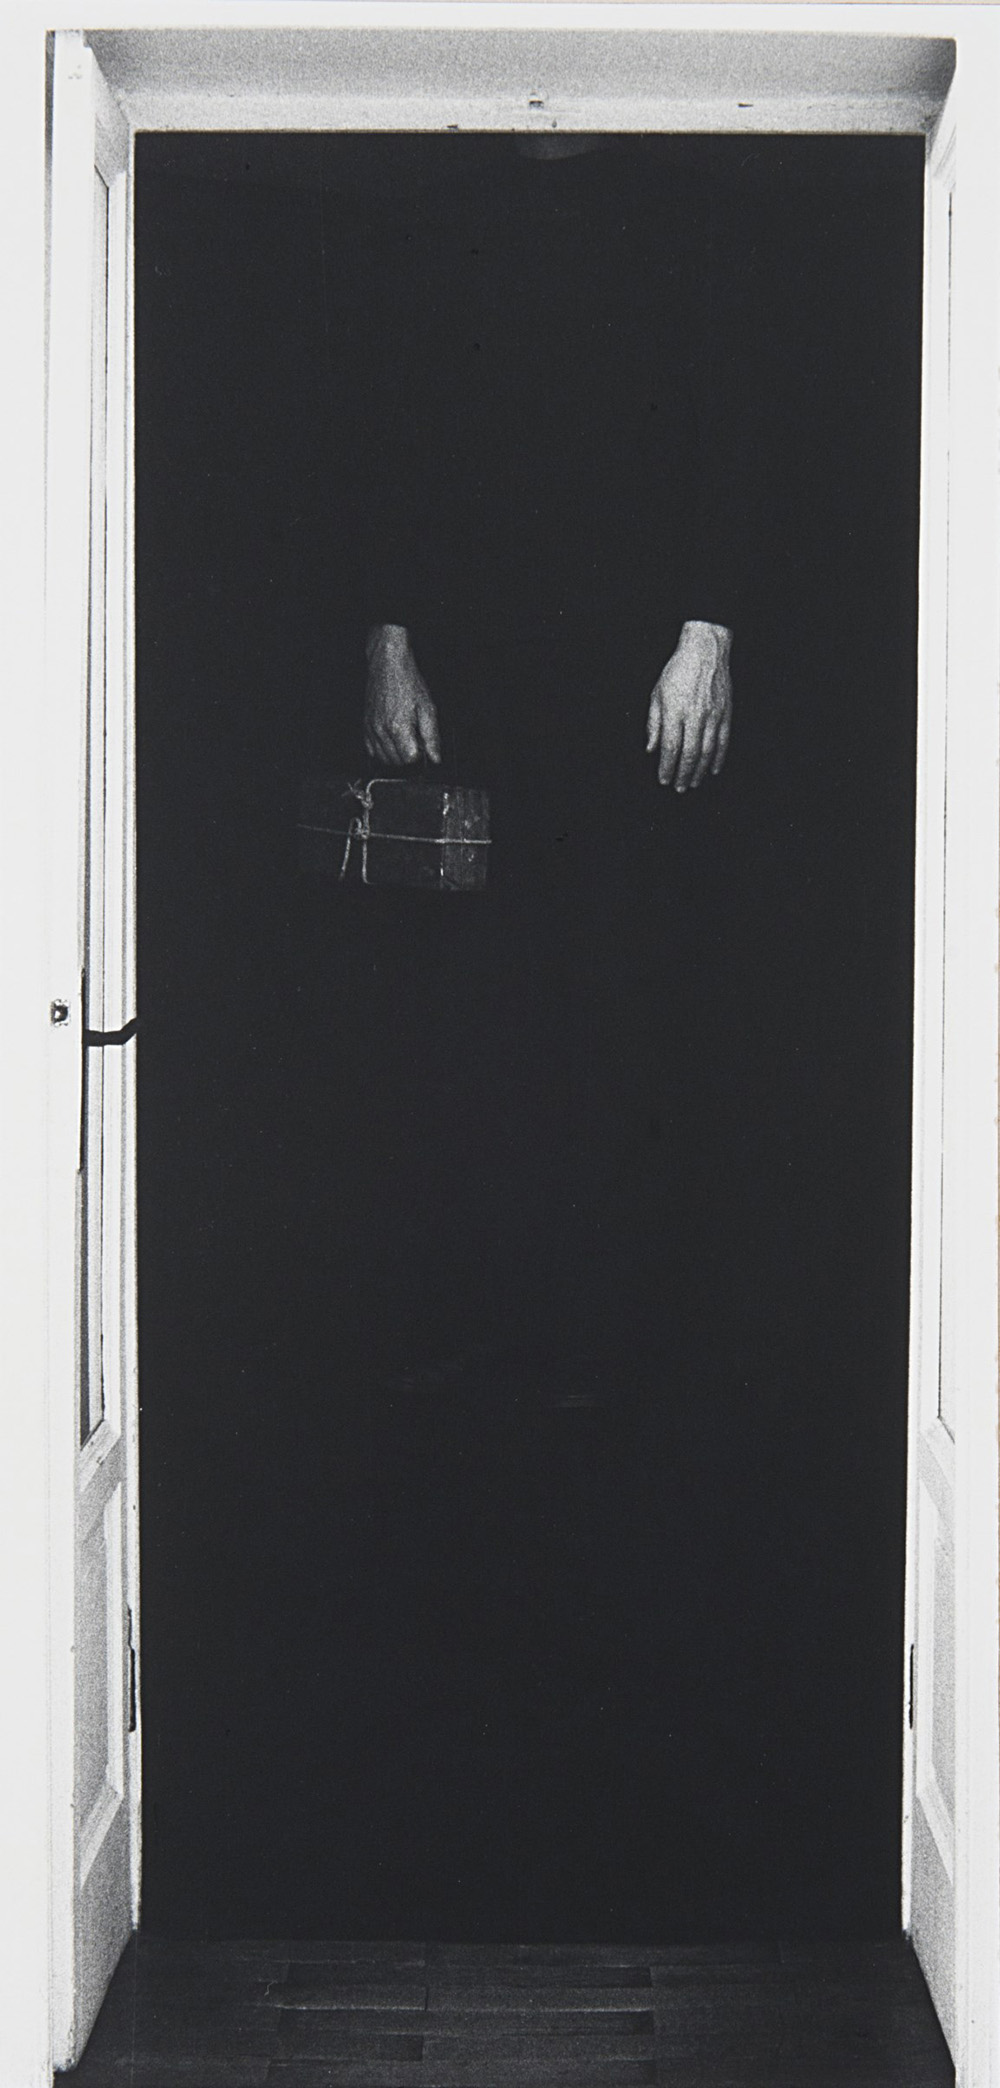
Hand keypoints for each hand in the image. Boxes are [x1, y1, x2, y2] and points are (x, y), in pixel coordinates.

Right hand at [363, 624, 440, 766]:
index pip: (410, 759)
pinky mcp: (365, 725)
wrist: (388, 666)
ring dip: (396, 755)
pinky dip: (381, 751)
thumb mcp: (428, 708)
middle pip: (396, 762)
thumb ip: (432, 736)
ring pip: (383, 758)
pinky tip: (391, 740)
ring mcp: (371, 728)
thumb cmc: (407, 682)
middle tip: (415, 740)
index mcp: (399, 727)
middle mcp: (382, 730)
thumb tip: (435, 758)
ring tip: (404, 739)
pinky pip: (370, 750)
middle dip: (408, 756)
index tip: (423, 745)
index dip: (420, 755)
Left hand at [645, 620, 732, 790]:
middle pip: (689, 754)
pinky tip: (714, 770)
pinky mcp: (725, 714)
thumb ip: (653, 723)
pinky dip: (719, 758)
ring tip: (693, 783)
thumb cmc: (678, 671)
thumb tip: (651, 748)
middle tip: (678, 788)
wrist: (705, 652)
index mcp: (674, 711)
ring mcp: (712, 715)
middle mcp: (694, 716)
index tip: (663, 779)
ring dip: (700, 771)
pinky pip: (723, 742)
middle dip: (683, 774)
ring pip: (707, 751)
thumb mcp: (657, 694)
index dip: (666, 767)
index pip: (670, 747)